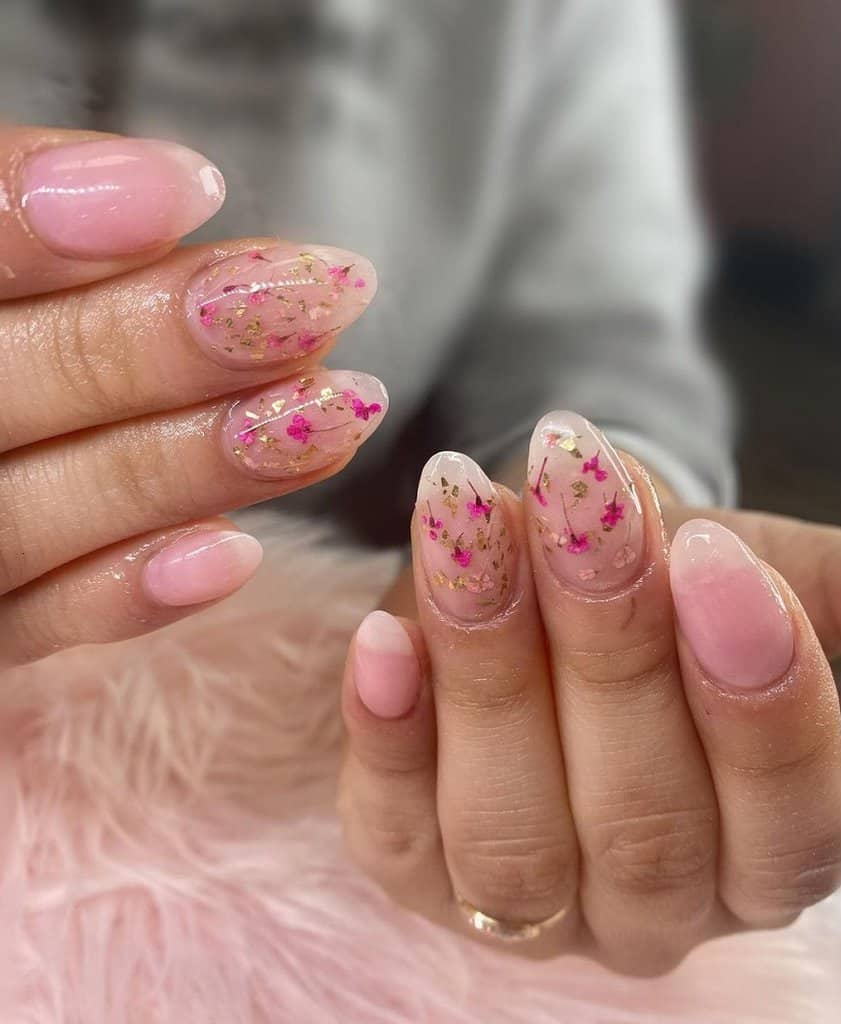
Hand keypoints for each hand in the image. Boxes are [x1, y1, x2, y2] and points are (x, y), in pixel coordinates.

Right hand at [0, 124, 385, 667]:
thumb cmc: (16, 332)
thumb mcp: (9, 266)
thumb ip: (30, 223)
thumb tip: (174, 190)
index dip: (37, 221)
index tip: (191, 187)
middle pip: (3, 387)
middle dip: (158, 343)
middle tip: (320, 300)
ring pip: (30, 513)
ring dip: (188, 465)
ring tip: (335, 414)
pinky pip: (31, 625)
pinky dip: (126, 593)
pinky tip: (234, 554)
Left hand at [339, 413, 840, 974]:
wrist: (538, 583)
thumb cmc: (655, 582)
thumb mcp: (735, 571)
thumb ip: (801, 582)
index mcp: (760, 849)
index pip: (789, 821)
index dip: (758, 696)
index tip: (713, 557)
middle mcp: (650, 902)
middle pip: (644, 826)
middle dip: (613, 656)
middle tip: (584, 511)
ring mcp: (524, 902)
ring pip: (513, 835)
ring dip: (492, 674)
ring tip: (472, 534)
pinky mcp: (411, 866)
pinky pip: (393, 825)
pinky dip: (388, 730)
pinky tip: (385, 637)